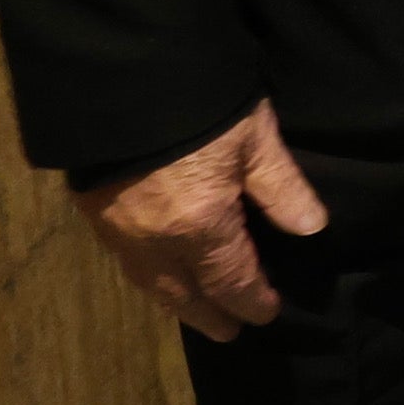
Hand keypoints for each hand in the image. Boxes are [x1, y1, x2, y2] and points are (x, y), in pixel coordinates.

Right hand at [74, 100, 327, 339]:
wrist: (121, 74)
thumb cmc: (200, 102)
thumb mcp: (255, 137)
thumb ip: (281, 187)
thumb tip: (312, 228)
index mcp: (200, 227)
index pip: (231, 281)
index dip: (252, 301)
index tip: (267, 313)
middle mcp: (154, 241)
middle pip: (185, 294)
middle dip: (209, 314)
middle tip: (228, 330)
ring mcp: (117, 229)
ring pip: (149, 281)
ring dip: (174, 299)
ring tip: (193, 307)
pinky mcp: (91, 209)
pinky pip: (124, 259)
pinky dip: (146, 272)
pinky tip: (154, 267)